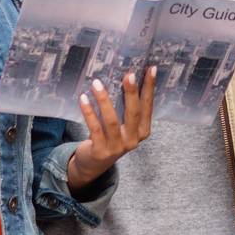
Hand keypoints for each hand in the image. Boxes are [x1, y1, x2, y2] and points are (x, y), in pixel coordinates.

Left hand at [67, 68, 156, 190]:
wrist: (93, 164)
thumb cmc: (110, 137)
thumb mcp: (123, 126)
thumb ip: (126, 109)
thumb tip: (125, 77)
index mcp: (143, 131)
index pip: (148, 107)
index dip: (150, 88)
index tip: (151, 70)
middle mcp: (133, 140)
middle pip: (134, 113)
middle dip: (131, 93)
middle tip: (128, 75)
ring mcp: (117, 147)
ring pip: (112, 120)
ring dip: (104, 100)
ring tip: (97, 83)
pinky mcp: (100, 151)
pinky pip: (95, 128)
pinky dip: (89, 112)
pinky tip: (83, 99)